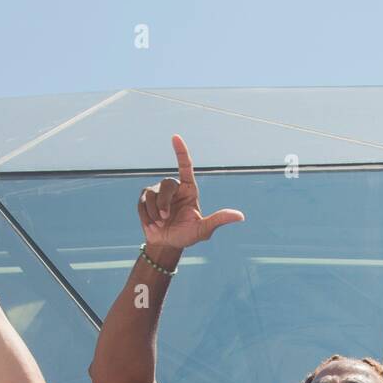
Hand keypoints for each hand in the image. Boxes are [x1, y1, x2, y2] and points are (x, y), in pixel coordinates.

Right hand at [139, 135, 243, 250]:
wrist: (167, 245)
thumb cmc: (187, 236)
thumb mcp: (203, 230)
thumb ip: (219, 220)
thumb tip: (240, 216)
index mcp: (189, 190)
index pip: (185, 167)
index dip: (181, 152)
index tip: (175, 137)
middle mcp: (174, 188)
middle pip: (166, 185)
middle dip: (164, 205)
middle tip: (166, 219)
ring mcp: (158, 192)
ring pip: (152, 195)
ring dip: (155, 214)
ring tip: (160, 224)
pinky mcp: (145, 198)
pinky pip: (142, 203)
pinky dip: (146, 217)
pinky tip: (152, 224)